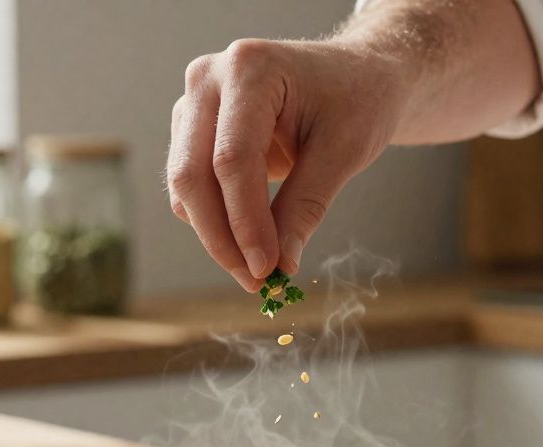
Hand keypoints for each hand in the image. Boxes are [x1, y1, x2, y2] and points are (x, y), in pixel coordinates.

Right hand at [166, 38, 407, 289]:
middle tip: (256, 281)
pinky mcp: (192, 129)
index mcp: (248, 68)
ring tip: (259, 267)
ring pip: (185, 187)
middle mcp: (208, 79)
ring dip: (216, 235)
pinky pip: (191, 187)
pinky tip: (249, 242)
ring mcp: (193, 103)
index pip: (232, 159)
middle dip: (222, 237)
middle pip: (193, 175)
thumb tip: (280, 266)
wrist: (355, 76)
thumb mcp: (344, 151)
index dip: (246, 222)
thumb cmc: (358, 100)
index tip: (268, 268)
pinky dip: (215, 221)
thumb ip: (306, 206)